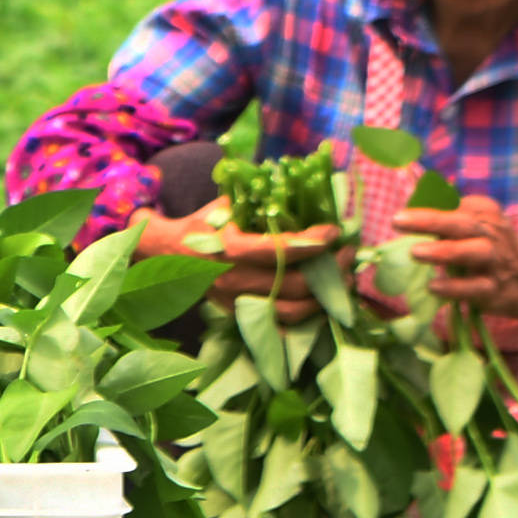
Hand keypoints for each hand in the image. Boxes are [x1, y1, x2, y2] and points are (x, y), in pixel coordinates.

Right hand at [134, 197, 337, 319]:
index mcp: (229, 249)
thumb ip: (262, 201)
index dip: (312, 243)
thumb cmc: (205, 222)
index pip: (279, 251)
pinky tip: (323, 305)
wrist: (169, 253)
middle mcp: (233, 280)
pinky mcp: (240, 316)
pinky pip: (278, 328)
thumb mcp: (228, 203)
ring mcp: (236, 303)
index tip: (334, 232)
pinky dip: (305, 321)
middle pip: (292, 285)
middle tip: (348, 256)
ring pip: (290, 312)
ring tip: (343, 281)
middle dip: (328, 270)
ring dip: (324, 299)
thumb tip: (307, 189)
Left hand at [395, 195, 517, 332]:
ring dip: (443, 252)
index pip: (456, 205)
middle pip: (462, 223)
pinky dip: (453, 288)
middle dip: (429, 220)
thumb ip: (450, 217)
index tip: (401, 212)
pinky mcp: (494, 289)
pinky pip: (473, 288)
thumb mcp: (480, 226)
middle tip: (397, 220)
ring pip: (471, 252)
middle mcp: (492, 233)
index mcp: (486, 213)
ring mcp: (495, 262)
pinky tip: (432, 287)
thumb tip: (408, 212)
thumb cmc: (494, 248)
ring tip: (414, 252)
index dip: (427, 207)